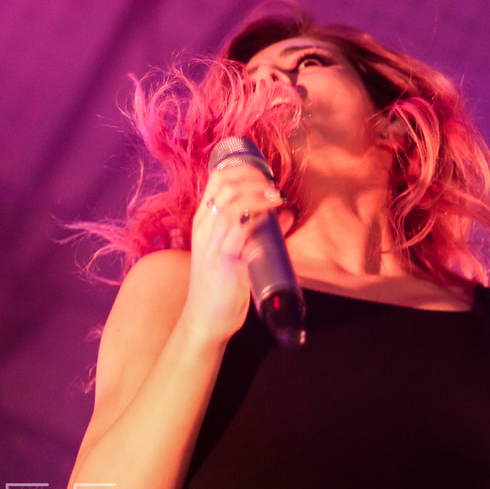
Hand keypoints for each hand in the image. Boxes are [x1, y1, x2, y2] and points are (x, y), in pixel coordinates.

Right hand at [181, 164, 284, 342]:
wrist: (205, 319)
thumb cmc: (221, 285)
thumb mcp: (234, 251)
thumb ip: (256, 229)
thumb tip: (286, 212)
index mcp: (203, 222)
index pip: (217, 179)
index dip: (243, 169)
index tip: (265, 174)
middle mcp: (205, 228)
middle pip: (225, 184)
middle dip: (254, 177)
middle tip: (274, 186)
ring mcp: (213, 243)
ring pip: (231, 202)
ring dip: (258, 192)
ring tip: (276, 196)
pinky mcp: (225, 261)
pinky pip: (239, 229)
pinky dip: (257, 214)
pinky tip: (272, 212)